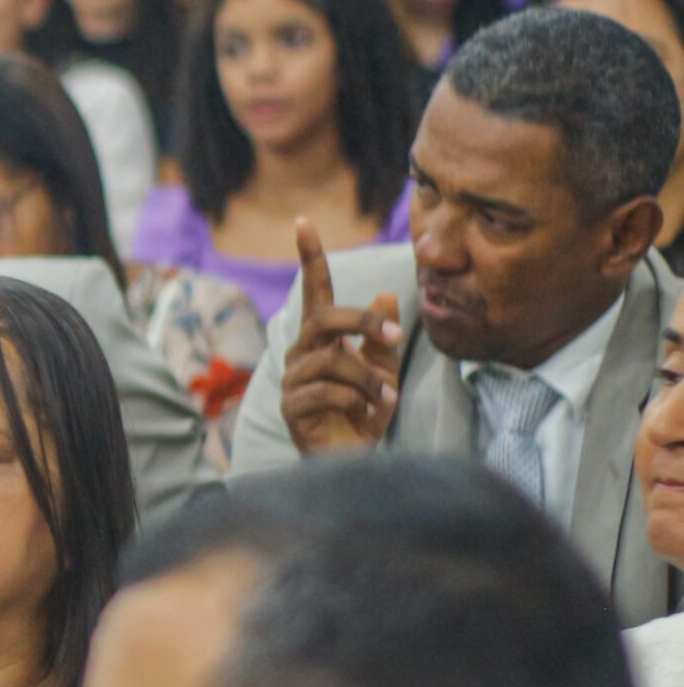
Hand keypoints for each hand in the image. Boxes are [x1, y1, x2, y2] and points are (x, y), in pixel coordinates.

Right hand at [280, 219, 402, 455]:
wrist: (351, 464)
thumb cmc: (363, 416)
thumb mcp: (382, 372)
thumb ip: (379, 337)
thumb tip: (386, 295)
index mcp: (321, 340)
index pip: (314, 292)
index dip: (310, 257)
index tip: (303, 221)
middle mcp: (301, 353)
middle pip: (325, 319)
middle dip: (361, 322)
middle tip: (395, 337)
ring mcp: (292, 379)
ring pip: (332, 359)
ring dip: (368, 378)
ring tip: (386, 398)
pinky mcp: (291, 407)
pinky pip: (327, 390)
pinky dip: (356, 400)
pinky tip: (365, 414)